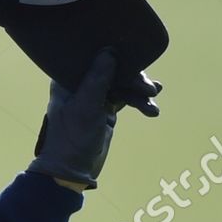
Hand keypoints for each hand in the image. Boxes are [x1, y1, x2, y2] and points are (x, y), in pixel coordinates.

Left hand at [28, 48, 162, 191]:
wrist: (72, 170)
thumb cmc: (72, 139)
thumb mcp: (85, 107)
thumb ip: (97, 79)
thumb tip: (110, 51)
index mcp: (68, 78)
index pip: (94, 56)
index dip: (115, 52)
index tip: (134, 53)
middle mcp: (81, 82)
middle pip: (113, 68)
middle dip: (133, 77)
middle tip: (150, 88)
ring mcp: (95, 94)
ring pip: (122, 83)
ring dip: (139, 90)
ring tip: (154, 97)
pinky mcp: (106, 107)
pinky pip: (126, 97)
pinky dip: (139, 101)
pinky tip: (152, 108)